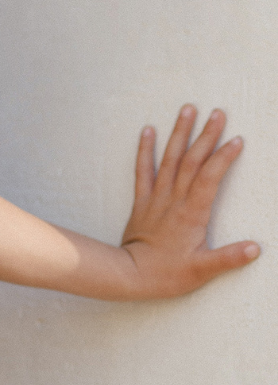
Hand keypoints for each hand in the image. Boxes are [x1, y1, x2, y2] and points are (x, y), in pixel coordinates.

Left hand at [120, 105, 258, 297]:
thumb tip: (255, 248)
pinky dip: (145, 150)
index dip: (223, 158)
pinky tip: (147, 130)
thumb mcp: (202, 270)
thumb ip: (229, 258)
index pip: (210, 178)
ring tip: (187, 109)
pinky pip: (143, 170)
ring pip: (169, 159)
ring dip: (179, 134)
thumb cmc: (167, 274)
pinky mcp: (143, 201)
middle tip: (217, 112)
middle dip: (206, 135)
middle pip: (192, 161)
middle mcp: (174, 199)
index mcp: (192, 213)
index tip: (236, 139)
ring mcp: (157, 197)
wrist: (129, 275)